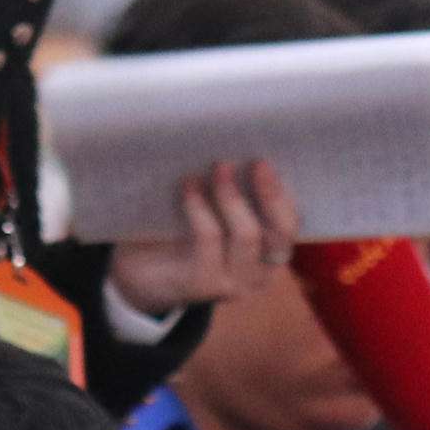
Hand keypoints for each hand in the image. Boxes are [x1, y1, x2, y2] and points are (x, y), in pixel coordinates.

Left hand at [108, 160, 301, 315]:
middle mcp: (259, 274)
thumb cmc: (182, 232)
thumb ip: (236, 191)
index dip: (282, 194)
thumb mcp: (215, 213)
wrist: (138, 273)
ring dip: (233, 195)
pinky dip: (201, 207)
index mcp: (269, 254)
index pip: (290, 226)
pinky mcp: (203, 284)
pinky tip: (189, 185)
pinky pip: (211, 238)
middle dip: (270, 193)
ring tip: (220, 166)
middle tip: (256, 161)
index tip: (264, 161)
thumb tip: (241, 145)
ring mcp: (233, 284)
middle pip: (280, 234)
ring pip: (248, 235)